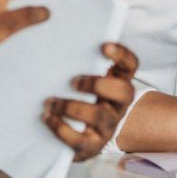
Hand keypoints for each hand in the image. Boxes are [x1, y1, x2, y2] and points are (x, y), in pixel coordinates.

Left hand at [43, 43, 137, 160]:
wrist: (71, 137)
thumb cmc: (73, 97)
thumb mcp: (80, 79)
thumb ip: (75, 62)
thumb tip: (50, 30)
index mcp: (117, 83)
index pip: (130, 65)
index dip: (121, 55)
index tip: (103, 46)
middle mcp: (118, 105)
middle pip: (124, 92)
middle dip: (98, 84)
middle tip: (73, 81)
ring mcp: (107, 127)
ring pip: (100, 116)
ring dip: (73, 107)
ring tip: (51, 102)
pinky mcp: (90, 146)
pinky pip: (79, 140)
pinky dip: (60, 128)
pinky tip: (46, 117)